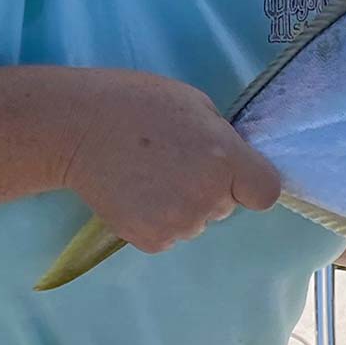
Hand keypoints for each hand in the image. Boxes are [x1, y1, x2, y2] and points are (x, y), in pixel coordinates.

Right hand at [61, 70, 280, 253]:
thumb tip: (230, 162)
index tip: (233, 174)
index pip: (266, 192)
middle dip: (210, 188)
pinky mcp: (151, 241)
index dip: (251, 183)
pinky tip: (135, 192)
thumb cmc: (139, 103)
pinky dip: (156, 218)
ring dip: (182, 205)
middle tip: (174, 162)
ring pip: (196, 221)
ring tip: (149, 174)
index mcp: (225, 159)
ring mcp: (180, 223)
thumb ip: (221, 138)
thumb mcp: (195, 104)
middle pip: (226, 205)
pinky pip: (168, 233)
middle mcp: (208, 197)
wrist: (79, 128)